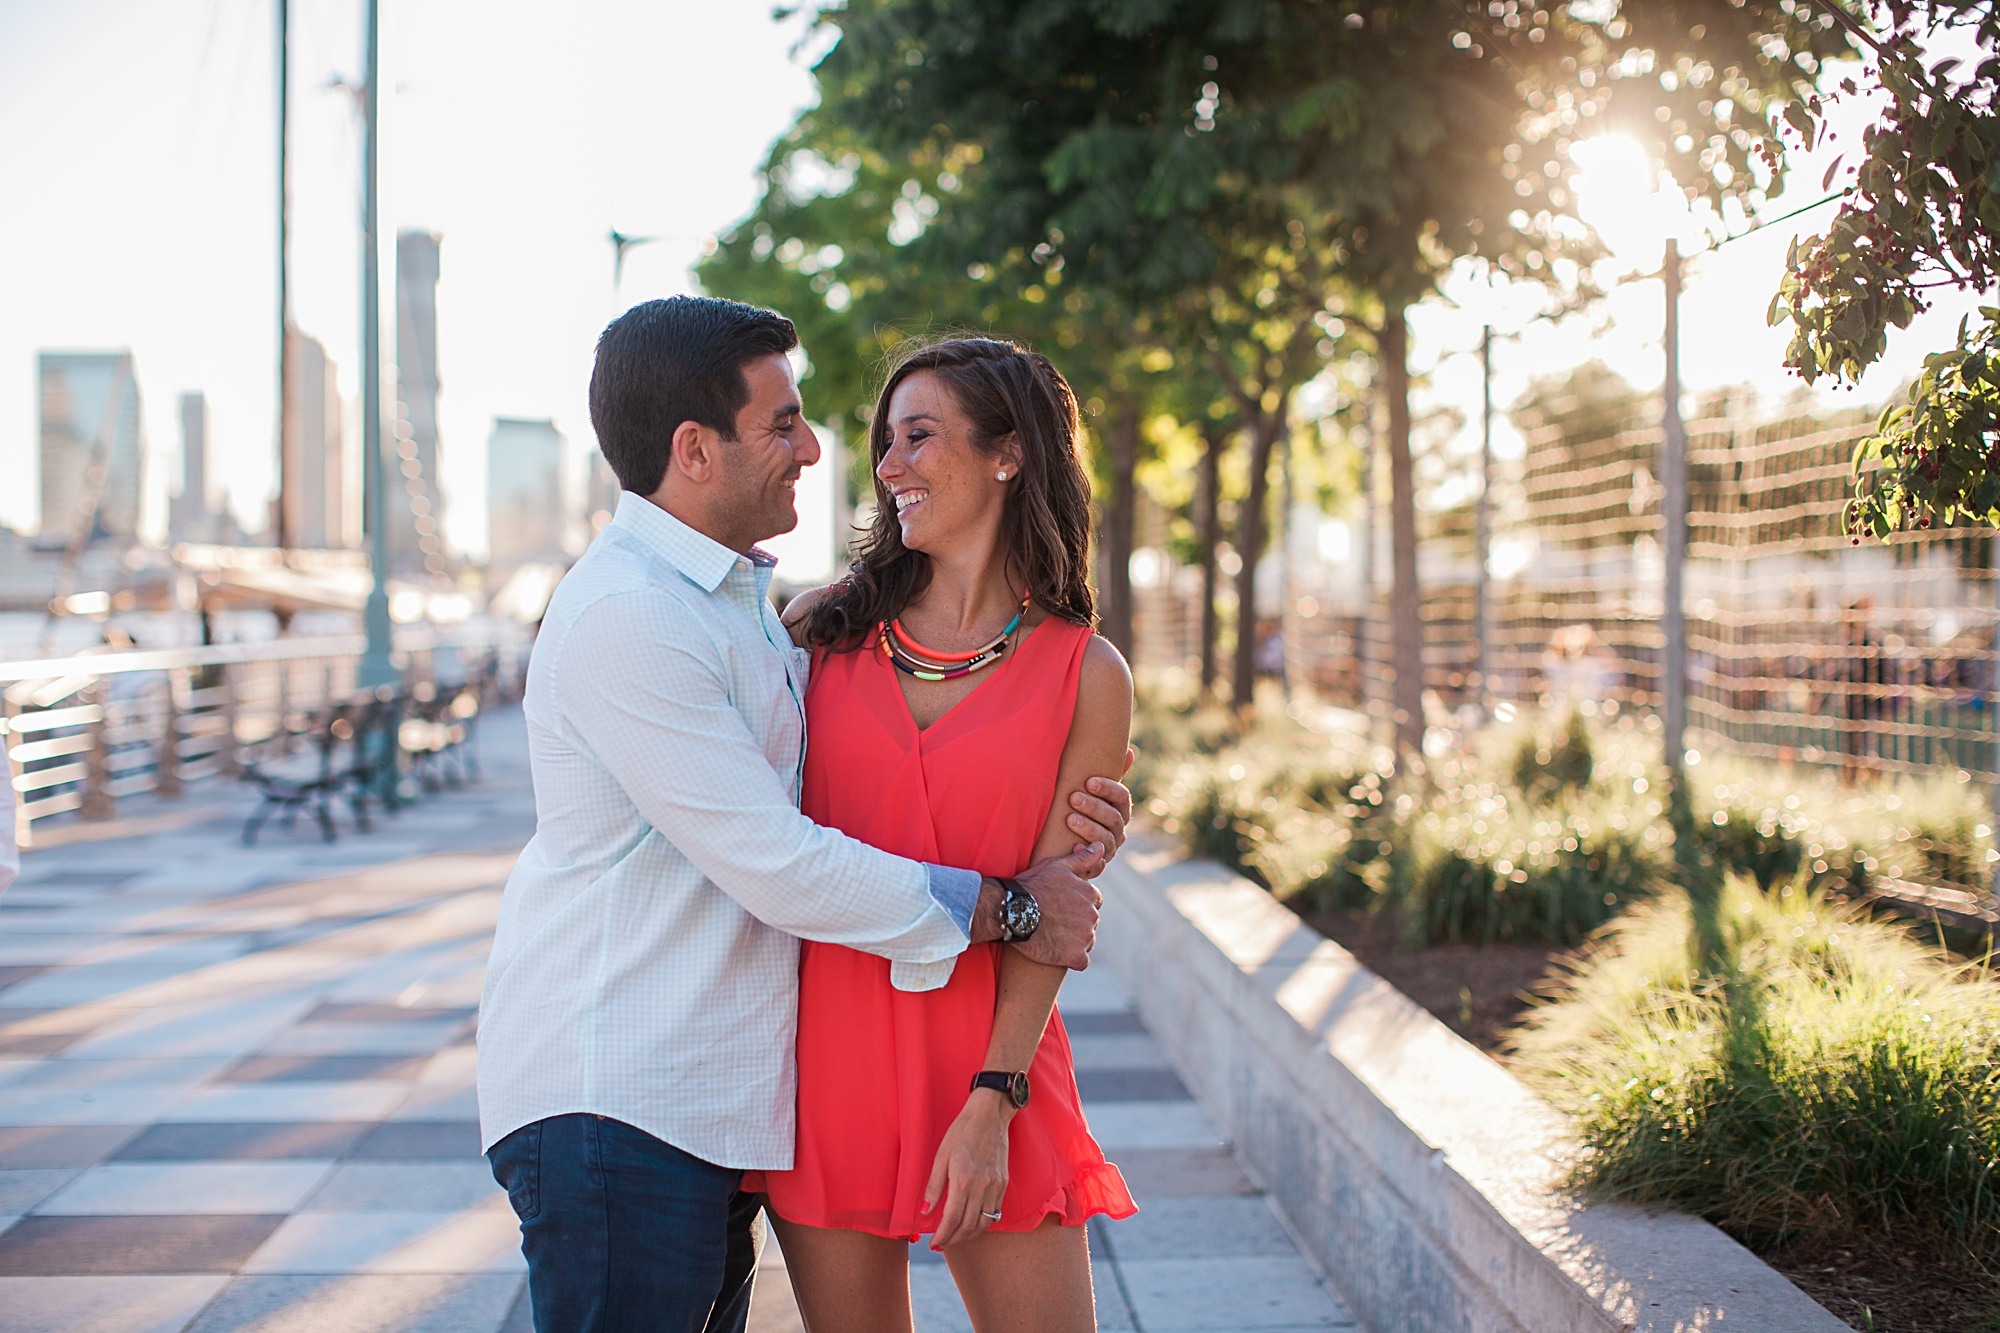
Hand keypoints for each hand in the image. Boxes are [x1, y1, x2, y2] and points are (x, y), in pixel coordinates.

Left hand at [921, 1091, 1012, 1248]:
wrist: (989, 1116)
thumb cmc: (962, 1132)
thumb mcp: (941, 1155)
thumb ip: (934, 1186)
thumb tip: (925, 1210)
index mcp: (963, 1180)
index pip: (952, 1218)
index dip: (942, 1235)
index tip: (933, 1243)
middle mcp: (982, 1187)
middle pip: (969, 1225)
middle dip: (954, 1240)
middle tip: (942, 1244)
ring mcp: (995, 1186)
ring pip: (984, 1223)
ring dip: (969, 1236)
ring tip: (956, 1238)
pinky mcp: (1003, 1183)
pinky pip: (995, 1212)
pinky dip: (983, 1224)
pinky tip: (973, 1224)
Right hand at [1011, 847, 1102, 969]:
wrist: (1012, 911)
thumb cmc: (1031, 886)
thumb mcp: (1057, 865)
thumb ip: (1083, 858)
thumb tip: (1101, 846)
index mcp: (1090, 894)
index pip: (1093, 902)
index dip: (1076, 904)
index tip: (1060, 906)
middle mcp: (1093, 916)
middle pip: (1089, 922)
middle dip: (1076, 923)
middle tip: (1053, 921)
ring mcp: (1085, 937)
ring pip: (1086, 941)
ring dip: (1074, 941)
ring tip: (1052, 936)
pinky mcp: (1076, 956)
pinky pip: (1081, 961)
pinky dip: (1072, 959)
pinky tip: (1057, 953)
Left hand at [1065, 758, 1134, 870]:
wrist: (1061, 842)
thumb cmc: (1078, 809)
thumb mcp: (1090, 791)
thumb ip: (1106, 772)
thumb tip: (1130, 752)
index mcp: (1119, 809)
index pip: (1122, 797)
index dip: (1108, 789)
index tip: (1088, 781)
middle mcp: (1118, 830)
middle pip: (1114, 818)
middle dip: (1094, 807)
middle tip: (1073, 798)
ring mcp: (1108, 849)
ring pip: (1106, 840)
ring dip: (1089, 828)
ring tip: (1069, 819)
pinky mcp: (1096, 866)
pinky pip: (1097, 864)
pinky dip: (1086, 855)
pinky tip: (1073, 846)